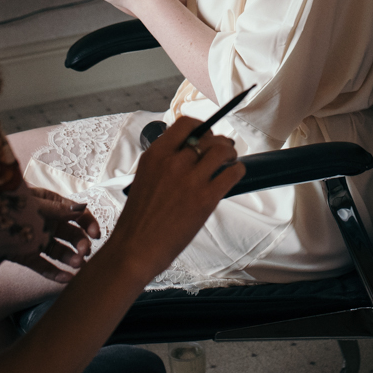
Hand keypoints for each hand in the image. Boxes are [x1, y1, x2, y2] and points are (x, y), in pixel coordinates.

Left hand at [14, 186, 100, 282]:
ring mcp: (36, 240)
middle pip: (71, 235)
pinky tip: (67, 280)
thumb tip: (83, 207)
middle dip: (81, 243)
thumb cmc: (5, 202)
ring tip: (77, 266)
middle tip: (83, 253)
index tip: (97, 234)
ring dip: (70, 259)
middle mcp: (46, 222)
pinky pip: (43, 266)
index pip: (77, 214)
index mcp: (50, 204)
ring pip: (59, 251)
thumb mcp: (34, 203)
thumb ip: (58, 209)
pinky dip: (55, 274)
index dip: (89, 224)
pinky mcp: (25, 256)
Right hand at [105, 116, 243, 278]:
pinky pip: (232, 173)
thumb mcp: (145, 177)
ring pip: (223, 150)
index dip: (200, 127)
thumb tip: (188, 152)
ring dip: (230, 154)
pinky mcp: (206, 197)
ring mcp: (190, 178)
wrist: (135, 248)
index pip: (186, 124)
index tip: (205, 134)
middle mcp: (173, 161)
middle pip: (208, 137)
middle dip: (219, 142)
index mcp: (155, 154)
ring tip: (230, 161)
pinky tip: (234, 175)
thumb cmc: (139, 220)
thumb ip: (164, 162)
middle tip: (223, 149)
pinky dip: (237, 170)